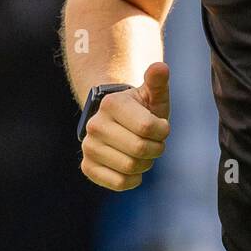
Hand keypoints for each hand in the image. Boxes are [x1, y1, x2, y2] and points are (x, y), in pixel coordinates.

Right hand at [80, 61, 170, 191]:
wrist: (118, 122)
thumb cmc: (142, 108)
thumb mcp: (152, 93)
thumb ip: (157, 80)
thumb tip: (160, 68)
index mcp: (111, 104)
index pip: (147, 128)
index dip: (163, 131)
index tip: (162, 126)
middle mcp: (94, 125)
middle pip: (140, 149)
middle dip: (156, 148)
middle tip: (154, 142)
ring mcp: (88, 147)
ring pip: (130, 167)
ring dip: (146, 164)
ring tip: (143, 153)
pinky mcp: (87, 167)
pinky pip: (118, 183)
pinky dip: (133, 179)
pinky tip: (134, 168)